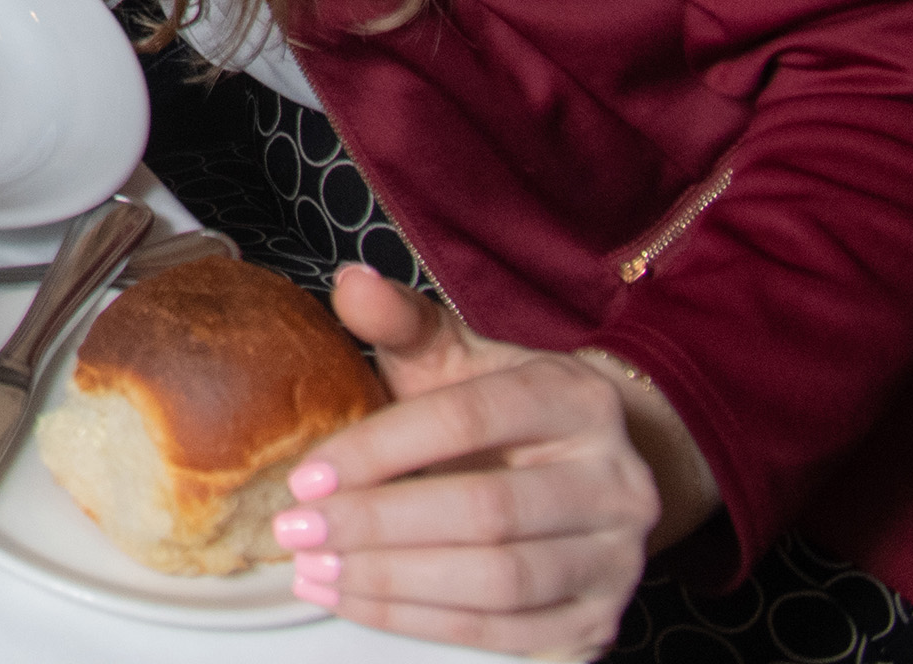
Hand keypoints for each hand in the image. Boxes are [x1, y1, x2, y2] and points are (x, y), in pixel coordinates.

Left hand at [276, 267, 709, 654]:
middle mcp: (615, 481)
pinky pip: (508, 635)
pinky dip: (422, 622)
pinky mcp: (598, 621)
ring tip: (316, 569)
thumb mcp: (456, 355)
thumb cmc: (501, 411)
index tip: (305, 476)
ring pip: (499, 582)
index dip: (380, 449)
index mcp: (576, 401)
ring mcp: (616, 558)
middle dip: (378, 524)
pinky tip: (356, 601)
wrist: (585, 473)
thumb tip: (351, 284)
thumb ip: (403, 321)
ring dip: (394, 582)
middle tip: (297, 530)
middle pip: (487, 511)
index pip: (469, 419)